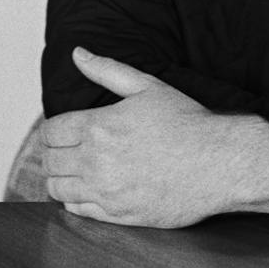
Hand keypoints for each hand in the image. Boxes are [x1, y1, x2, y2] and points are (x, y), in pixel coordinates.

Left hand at [41, 48, 268, 226]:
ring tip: (78, 169)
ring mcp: (105, 191)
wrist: (218, 162)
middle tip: (71, 149)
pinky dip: (75, 200)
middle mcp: (95, 161)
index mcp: (99, 126)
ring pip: (57, 189)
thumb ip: (107, 69)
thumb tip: (77, 53)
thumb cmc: (187, 122)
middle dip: (55, 153)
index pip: (50, 132)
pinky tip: (92, 188)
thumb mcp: (148, 86)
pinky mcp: (117, 215)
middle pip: (49, 161)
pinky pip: (76, 211)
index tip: (64, 130)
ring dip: (61, 177)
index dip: (53, 130)